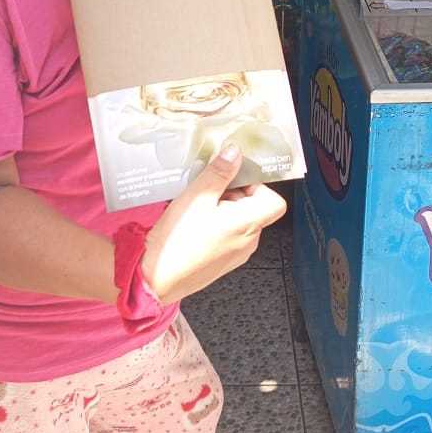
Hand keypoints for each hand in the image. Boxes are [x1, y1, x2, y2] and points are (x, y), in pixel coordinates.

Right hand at [142, 145, 286, 303]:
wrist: (157, 279)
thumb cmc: (176, 241)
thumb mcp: (196, 197)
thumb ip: (219, 173)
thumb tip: (235, 153)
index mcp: (247, 223)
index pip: (274, 200)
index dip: (257, 186)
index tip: (234, 180)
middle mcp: (248, 241)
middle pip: (256, 208)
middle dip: (234, 195)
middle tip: (208, 193)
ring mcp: (237, 254)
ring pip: (241, 220)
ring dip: (223, 209)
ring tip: (197, 209)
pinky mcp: (225, 261)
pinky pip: (230, 235)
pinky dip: (217, 224)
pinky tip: (194, 224)